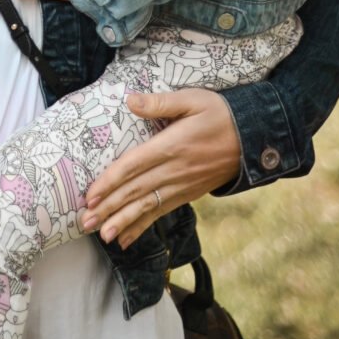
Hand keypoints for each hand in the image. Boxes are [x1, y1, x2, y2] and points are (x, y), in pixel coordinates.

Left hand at [79, 89, 240, 247]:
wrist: (254, 139)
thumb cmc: (220, 114)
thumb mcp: (193, 99)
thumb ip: (160, 102)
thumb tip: (130, 100)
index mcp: (171, 146)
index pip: (134, 166)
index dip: (110, 182)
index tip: (90, 196)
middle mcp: (174, 171)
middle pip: (135, 192)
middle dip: (109, 208)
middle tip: (85, 222)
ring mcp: (181, 186)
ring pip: (147, 207)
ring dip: (123, 222)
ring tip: (103, 236)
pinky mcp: (187, 194)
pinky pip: (161, 212)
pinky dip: (143, 226)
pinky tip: (127, 238)